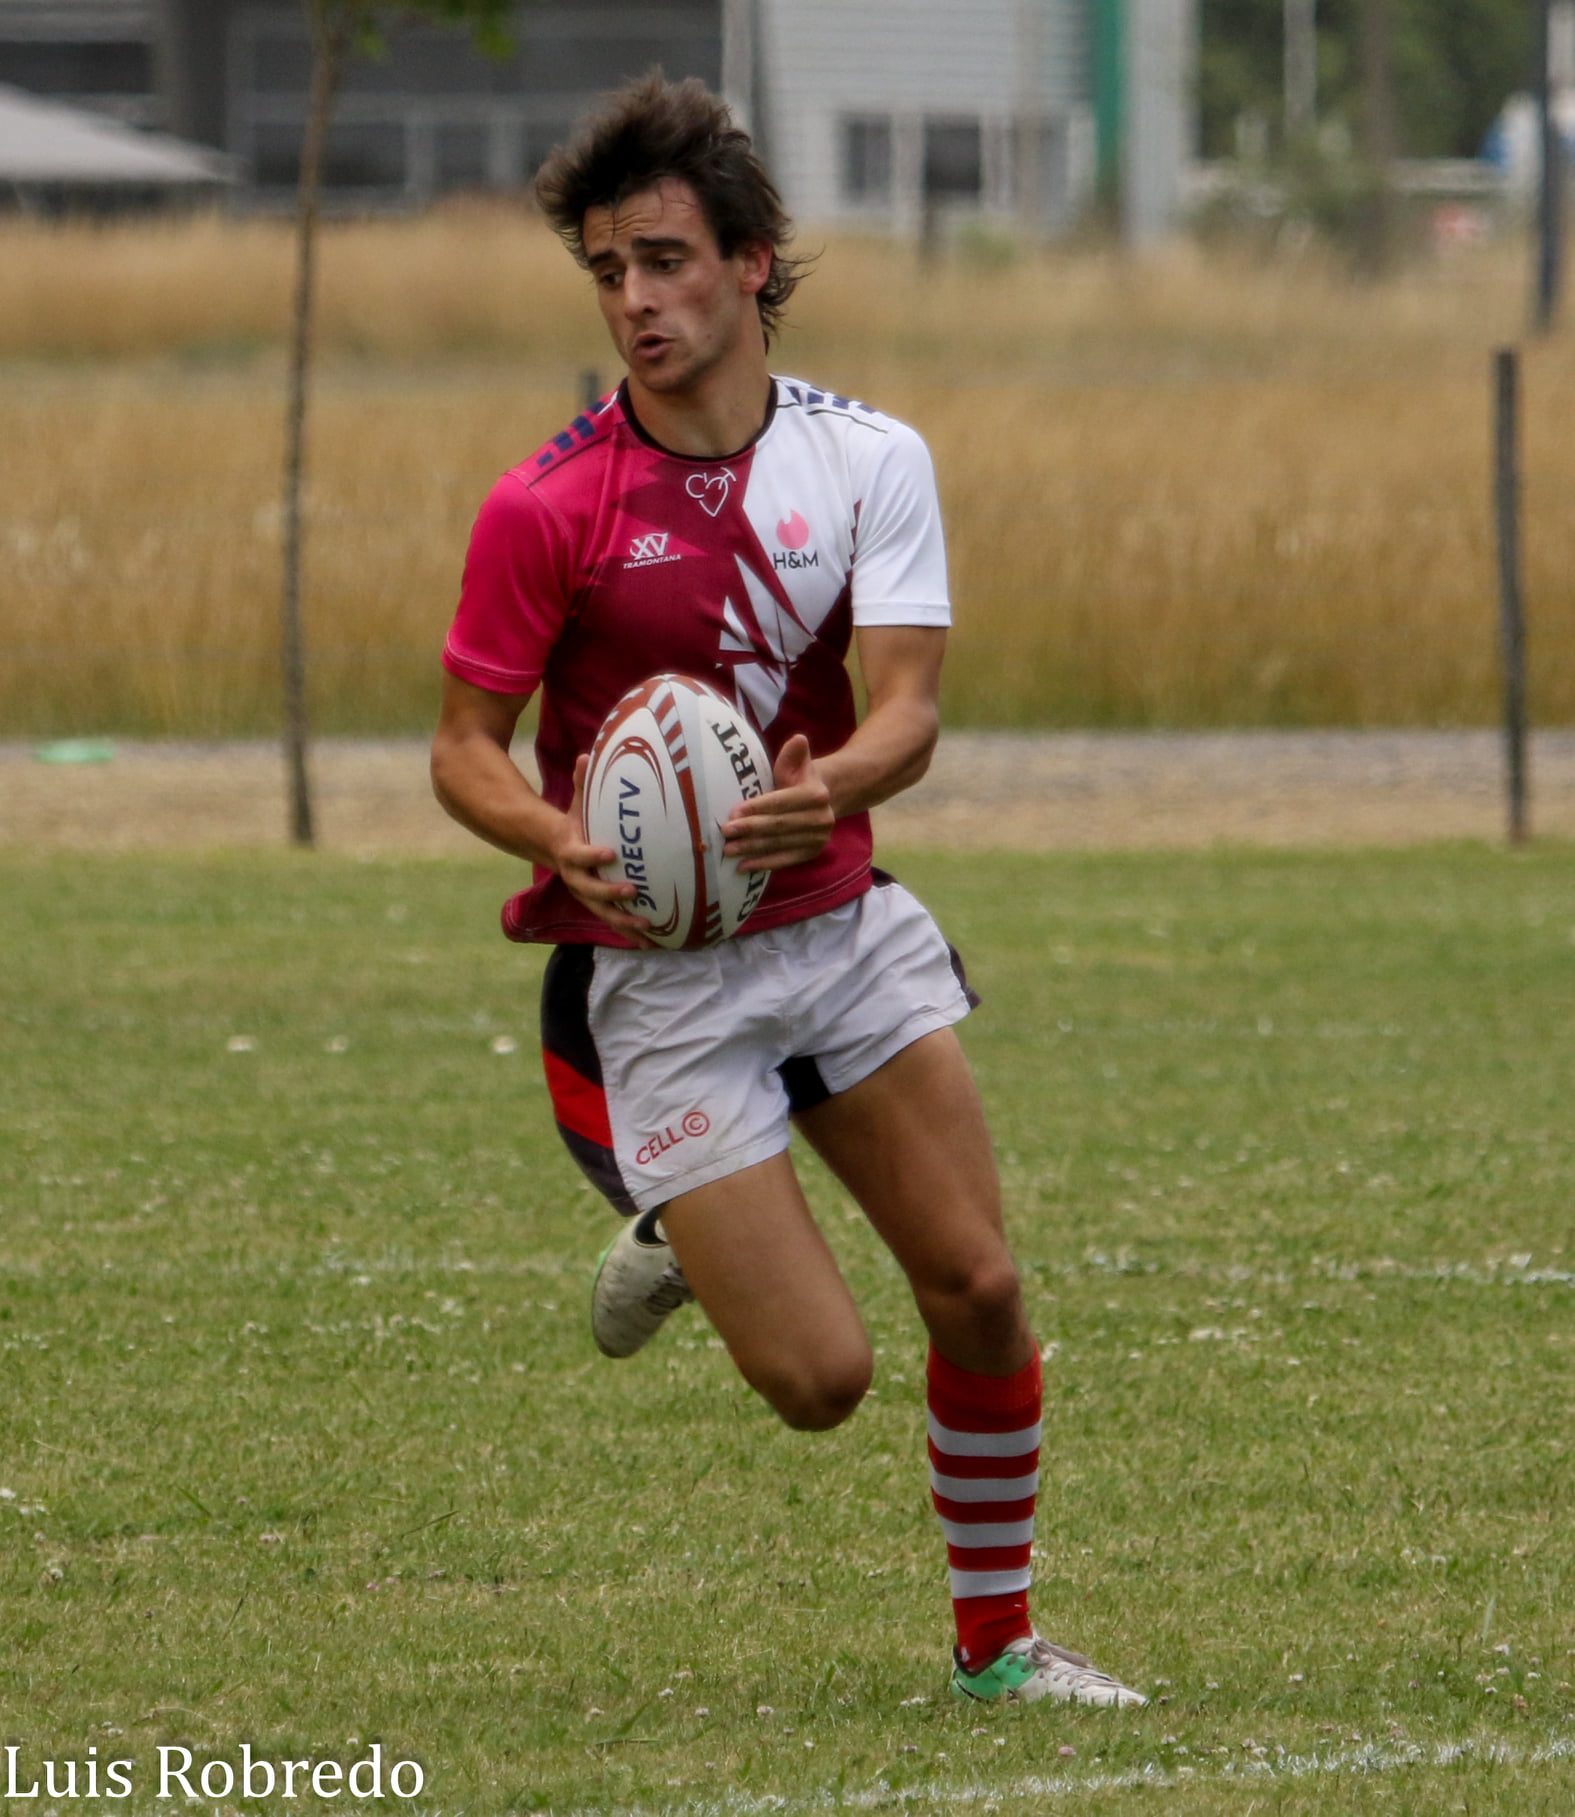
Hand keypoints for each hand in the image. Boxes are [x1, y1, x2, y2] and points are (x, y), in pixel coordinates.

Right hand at [552, 755, 655, 945]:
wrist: (554, 847)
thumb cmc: (575, 822)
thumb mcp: (576, 802)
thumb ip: (583, 783)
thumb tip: (586, 755)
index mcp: (571, 852)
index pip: (580, 855)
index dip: (592, 855)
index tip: (610, 853)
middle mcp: (576, 878)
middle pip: (590, 891)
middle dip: (611, 895)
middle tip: (633, 893)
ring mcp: (587, 895)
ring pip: (604, 913)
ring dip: (624, 922)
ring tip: (648, 928)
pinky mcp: (598, 905)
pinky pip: (614, 922)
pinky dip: (632, 934)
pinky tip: (653, 943)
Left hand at [720, 734, 834, 872]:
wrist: (823, 800)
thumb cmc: (798, 780)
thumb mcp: (796, 764)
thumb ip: (794, 754)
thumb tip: (798, 739)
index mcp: (816, 794)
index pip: (782, 802)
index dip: (758, 807)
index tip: (734, 812)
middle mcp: (822, 818)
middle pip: (779, 825)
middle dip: (750, 829)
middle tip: (725, 832)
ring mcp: (818, 839)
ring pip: (779, 844)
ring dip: (752, 849)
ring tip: (728, 850)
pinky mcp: (812, 854)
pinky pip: (785, 861)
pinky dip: (763, 864)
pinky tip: (743, 867)